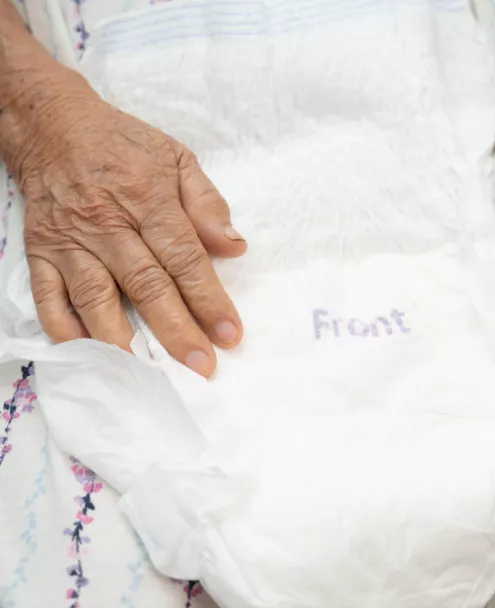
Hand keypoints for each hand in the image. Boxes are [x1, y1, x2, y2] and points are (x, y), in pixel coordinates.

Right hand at [10, 73, 244, 376]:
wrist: (53, 126)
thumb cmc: (124, 145)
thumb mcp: (177, 159)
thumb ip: (207, 204)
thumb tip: (234, 247)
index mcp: (149, 200)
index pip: (185, 260)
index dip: (209, 300)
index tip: (230, 334)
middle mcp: (109, 225)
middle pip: (147, 286)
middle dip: (177, 330)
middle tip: (201, 365)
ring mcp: (71, 242)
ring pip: (97, 298)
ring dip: (121, 339)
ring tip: (144, 373)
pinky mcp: (40, 252)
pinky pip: (48, 296)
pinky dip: (64, 328)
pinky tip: (87, 353)